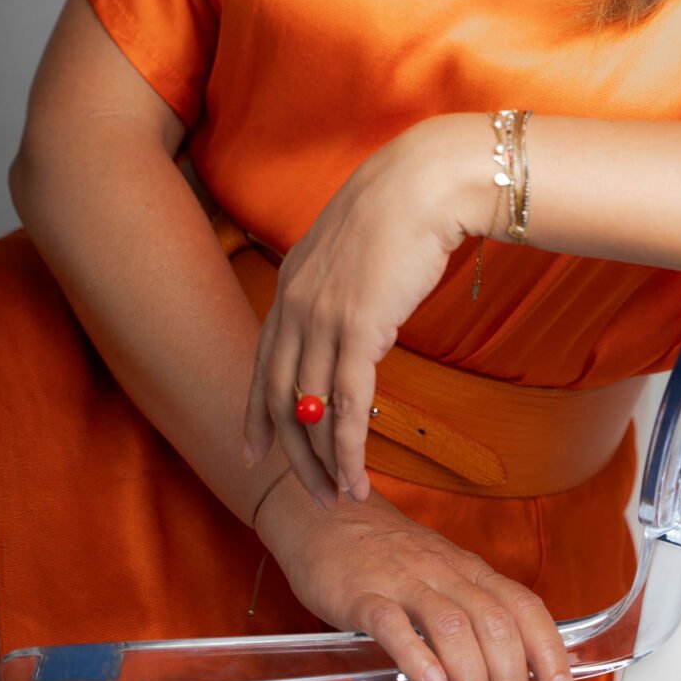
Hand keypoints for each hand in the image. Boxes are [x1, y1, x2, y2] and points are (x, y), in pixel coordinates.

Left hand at [242, 114, 490, 509]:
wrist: (424, 183)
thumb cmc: (403, 209)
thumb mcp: (355, 248)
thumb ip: (342, 286)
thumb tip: (355, 317)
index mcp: (291, 283)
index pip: (263, 362)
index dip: (257, 413)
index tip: (256, 452)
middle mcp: (295, 304)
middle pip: (278, 397)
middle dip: (292, 453)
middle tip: (309, 493)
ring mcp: (322, 318)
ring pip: (311, 409)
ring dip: (324, 462)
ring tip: (340, 497)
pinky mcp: (357, 329)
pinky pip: (346, 405)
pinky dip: (349, 449)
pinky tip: (357, 477)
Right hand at [258, 476, 575, 680]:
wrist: (327, 514)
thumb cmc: (385, 558)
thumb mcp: (435, 588)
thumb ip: (461, 645)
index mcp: (469, 572)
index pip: (524, 607)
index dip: (549, 652)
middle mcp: (445, 572)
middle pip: (494, 625)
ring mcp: (403, 580)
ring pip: (452, 628)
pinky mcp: (360, 592)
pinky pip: (391, 622)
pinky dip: (415, 654)